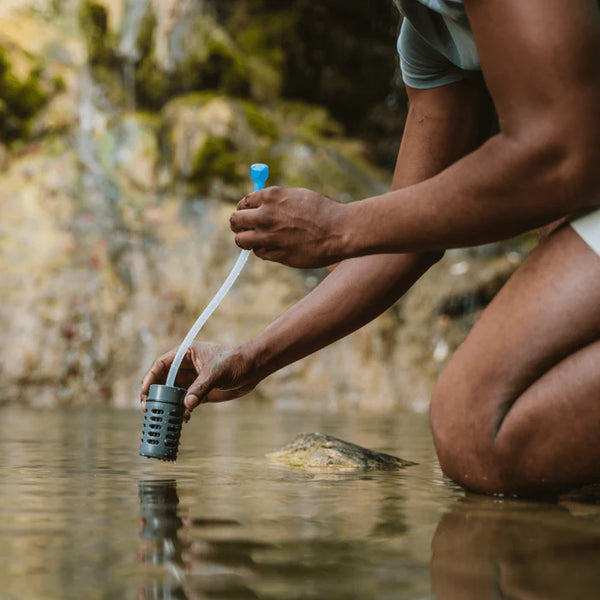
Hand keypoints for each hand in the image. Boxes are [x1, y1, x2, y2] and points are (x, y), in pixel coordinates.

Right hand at [140, 343, 258, 420]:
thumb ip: (200, 388)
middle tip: (148, 409)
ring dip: (167, 406)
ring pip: (172, 394)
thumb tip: (187, 405)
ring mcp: (192, 381)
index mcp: (186, 354)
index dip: (150, 378)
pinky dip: (181, 412)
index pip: (161, 365)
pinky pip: (184, 403)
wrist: (252, 369)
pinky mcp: (199, 393)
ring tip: (163, 418)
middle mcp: (185, 368)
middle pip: (163, 382)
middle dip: (155, 395)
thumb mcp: (215, 373)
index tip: (144, 392)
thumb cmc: (234, 362)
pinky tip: (182, 420)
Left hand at [229, 186, 348, 267]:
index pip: (243, 202)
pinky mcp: (276, 253)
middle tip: (242, 228)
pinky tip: (275, 247)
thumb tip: (260, 204)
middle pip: (235, 221)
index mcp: (271, 197)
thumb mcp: (297, 195)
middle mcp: (266, 215)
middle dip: (237, 224)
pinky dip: (263, 250)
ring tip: (256, 240)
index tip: (245, 213)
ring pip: (242, 241)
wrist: (339, 231)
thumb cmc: (322, 211)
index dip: (243, 209)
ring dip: (246, 240)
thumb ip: (276, 200)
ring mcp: (269, 236)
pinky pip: (259, 253)